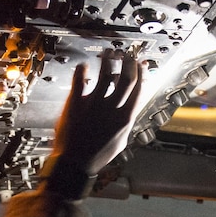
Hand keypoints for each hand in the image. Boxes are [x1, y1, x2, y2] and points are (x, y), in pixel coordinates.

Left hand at [51, 50, 142, 173]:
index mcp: (125, 118)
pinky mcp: (76, 104)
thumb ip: (127, 123)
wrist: (74, 163)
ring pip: (105, 74)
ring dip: (109, 60)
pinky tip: (83, 65)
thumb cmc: (97, 155)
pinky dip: (82, 70)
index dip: (141, 73)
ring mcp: (93, 105)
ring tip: (109, 52)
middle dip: (129, 62)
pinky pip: (80, 80)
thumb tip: (132, 110)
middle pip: (126, 78)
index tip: (141, 64)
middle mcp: (111, 109)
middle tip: (128, 54)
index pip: (138, 89)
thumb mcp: (120, 142)